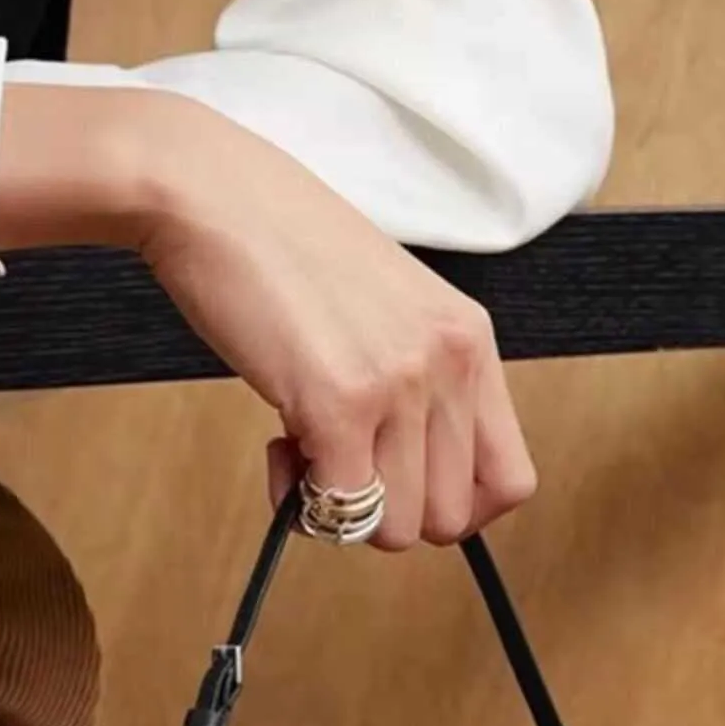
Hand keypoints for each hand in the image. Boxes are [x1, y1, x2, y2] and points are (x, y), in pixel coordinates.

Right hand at [0, 86, 535, 549]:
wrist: (215, 198)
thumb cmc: (280, 251)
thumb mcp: (382, 314)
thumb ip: (409, 384)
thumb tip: (393, 478)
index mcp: (469, 340)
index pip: (509, 481)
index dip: (452, 509)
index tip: (397, 491)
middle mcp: (450, 364)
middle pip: (447, 519)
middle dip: (382, 514)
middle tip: (334, 465)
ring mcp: (400, 385)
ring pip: (392, 527)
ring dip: (338, 510)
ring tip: (300, 448)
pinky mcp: (340, 404)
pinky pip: (338, 509)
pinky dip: (298, 502)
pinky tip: (276, 448)